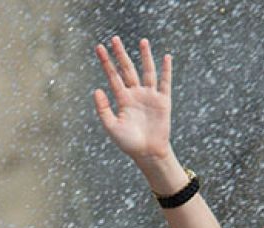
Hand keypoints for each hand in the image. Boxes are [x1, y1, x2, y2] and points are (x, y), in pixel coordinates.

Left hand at [93, 36, 172, 165]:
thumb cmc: (128, 143)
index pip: (113, 76)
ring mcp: (149, 96)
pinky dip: (166, 70)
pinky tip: (166, 57)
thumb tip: (97, 89)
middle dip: (121, 54)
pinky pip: (165, 83)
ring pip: (147, 71)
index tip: (99, 48)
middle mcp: (135, 94)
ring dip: (145, 57)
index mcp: (122, 99)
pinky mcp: (163, 101)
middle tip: (115, 39)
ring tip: (143, 41)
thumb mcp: (111, 127)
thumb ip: (103, 109)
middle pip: (128, 69)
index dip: (106, 62)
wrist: (148, 153)